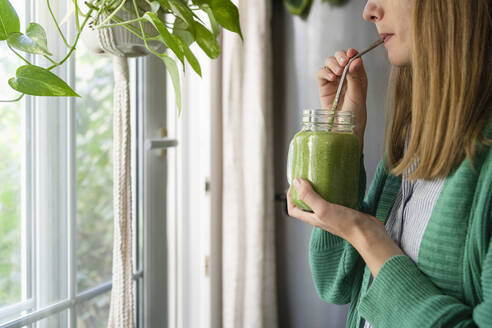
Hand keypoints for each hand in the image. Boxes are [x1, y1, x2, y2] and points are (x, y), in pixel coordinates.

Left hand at [288, 178, 403, 276]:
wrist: (368, 233)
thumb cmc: (345, 224)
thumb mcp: (323, 209)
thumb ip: (309, 197)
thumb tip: (296, 182)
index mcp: (312, 218)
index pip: (294, 210)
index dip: (290, 197)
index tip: (293, 183)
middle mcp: (320, 216)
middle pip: (305, 203)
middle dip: (303, 190)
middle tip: (306, 175)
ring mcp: (332, 213)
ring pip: (320, 199)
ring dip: (318, 188)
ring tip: (319, 175)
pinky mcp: (344, 209)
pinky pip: (334, 198)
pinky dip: (332, 189)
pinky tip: (336, 181)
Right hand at [318, 48, 367, 149]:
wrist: (344, 128)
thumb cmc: (355, 114)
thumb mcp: (358, 94)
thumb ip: (355, 77)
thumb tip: (356, 60)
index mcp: (358, 76)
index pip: (354, 58)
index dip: (351, 54)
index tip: (351, 53)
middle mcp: (345, 76)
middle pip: (340, 57)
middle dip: (341, 57)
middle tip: (343, 63)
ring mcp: (334, 81)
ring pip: (330, 63)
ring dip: (333, 64)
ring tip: (338, 72)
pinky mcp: (323, 87)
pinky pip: (321, 73)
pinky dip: (325, 72)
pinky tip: (331, 78)